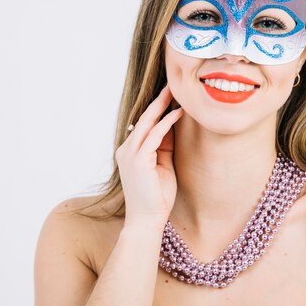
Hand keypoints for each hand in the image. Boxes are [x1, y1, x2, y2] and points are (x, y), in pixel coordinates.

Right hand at [114, 84, 182, 227]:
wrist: (146, 220)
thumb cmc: (156, 197)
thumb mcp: (162, 165)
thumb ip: (164, 146)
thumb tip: (172, 126)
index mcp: (130, 151)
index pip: (145, 124)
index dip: (158, 109)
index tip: (170, 95)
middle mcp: (126, 149)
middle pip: (144, 118)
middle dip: (159, 101)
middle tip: (172, 84)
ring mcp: (130, 154)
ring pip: (148, 122)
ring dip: (163, 106)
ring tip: (176, 92)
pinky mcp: (139, 159)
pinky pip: (155, 135)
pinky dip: (167, 122)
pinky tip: (178, 113)